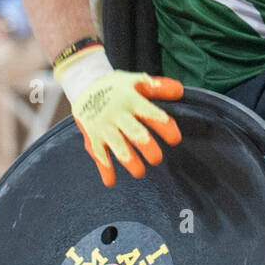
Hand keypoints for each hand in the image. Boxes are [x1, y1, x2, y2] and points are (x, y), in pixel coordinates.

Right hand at [55, 48, 183, 184]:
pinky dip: (104, 169)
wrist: (83, 85)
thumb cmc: (118, 88)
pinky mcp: (92, 137)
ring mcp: (103, 127)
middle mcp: (116, 114)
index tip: (175, 140)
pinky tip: (111, 182)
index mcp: (131, 100)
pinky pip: (98, 155)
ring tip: (140, 172)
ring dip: (128, 160)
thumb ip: (159, 87)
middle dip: (147, 147)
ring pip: (116, 146)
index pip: (150, 113)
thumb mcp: (136, 81)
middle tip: (157, 159)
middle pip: (134, 132)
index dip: (164, 126)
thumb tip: (180, 91)